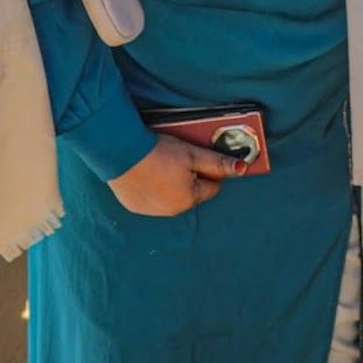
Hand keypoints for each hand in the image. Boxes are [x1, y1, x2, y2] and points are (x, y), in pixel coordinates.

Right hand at [107, 133, 245, 216]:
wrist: (120, 152)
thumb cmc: (158, 152)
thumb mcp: (193, 154)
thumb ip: (218, 163)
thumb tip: (242, 169)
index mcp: (189, 199)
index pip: (212, 187)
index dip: (208, 171)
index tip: (198, 159)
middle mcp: (171, 210)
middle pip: (192, 193)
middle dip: (190, 178)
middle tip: (177, 159)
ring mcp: (151, 210)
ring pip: (171, 197)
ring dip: (171, 184)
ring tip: (160, 164)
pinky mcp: (134, 206)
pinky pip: (151, 199)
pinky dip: (152, 188)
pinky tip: (147, 172)